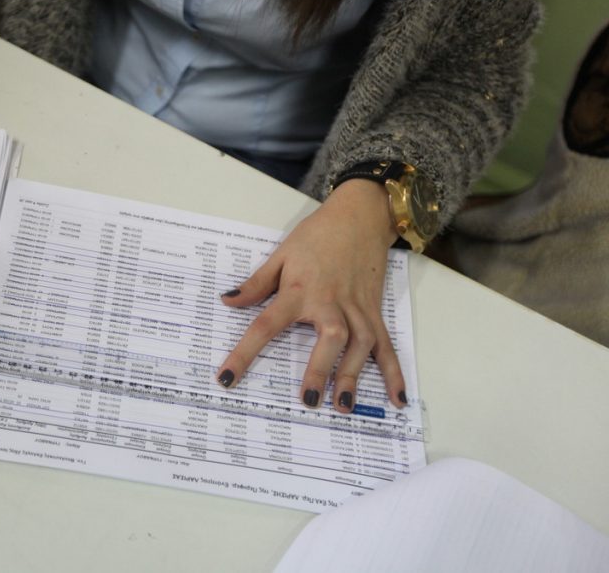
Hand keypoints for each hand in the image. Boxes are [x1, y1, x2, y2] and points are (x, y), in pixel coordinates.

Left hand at [216, 179, 407, 411]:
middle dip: (321, 369)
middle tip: (309, 400)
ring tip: (343, 407)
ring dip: (353, 376)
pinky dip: (394, 371)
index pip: (266, 325)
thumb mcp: (280, 255)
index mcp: (299, 291)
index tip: (228, 378)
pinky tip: (397, 398)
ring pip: (360, 344)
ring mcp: (357, 308)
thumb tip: (227, 301)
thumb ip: (256, 284)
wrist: (359, 216)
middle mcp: (330, 302)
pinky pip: (386, 344)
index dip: (245, 353)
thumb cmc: (316, 236)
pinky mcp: (375, 311)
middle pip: (329, 338)